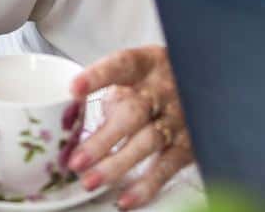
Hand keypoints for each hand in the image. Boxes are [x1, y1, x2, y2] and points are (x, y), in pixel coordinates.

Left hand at [68, 47, 193, 208]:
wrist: (200, 87)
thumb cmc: (153, 85)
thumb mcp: (130, 80)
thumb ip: (102, 96)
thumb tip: (65, 124)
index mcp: (146, 65)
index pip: (121, 65)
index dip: (98, 77)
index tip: (74, 90)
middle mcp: (164, 89)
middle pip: (133, 112)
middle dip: (103, 139)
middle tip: (76, 161)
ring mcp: (179, 116)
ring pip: (149, 141)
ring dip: (117, 163)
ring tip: (90, 180)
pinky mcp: (188, 144)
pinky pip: (167, 166)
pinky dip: (146, 185)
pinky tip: (125, 199)